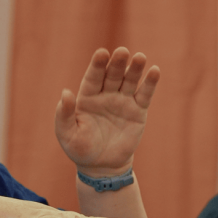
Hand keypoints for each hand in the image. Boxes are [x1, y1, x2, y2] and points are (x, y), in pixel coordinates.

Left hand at [55, 47, 159, 175]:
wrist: (102, 166)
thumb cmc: (80, 149)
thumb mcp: (67, 134)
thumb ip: (63, 114)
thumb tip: (65, 92)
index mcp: (87, 97)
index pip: (93, 77)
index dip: (97, 65)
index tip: (102, 53)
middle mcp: (106, 95)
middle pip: (113, 75)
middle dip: (118, 63)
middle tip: (122, 51)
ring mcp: (123, 101)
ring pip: (129, 81)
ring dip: (135, 69)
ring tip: (140, 57)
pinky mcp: (138, 111)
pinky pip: (144, 95)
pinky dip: (150, 83)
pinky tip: (154, 71)